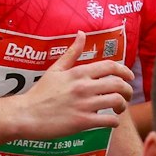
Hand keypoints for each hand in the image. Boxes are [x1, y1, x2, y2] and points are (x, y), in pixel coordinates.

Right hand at [11, 30, 134, 139]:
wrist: (26, 115)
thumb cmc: (40, 93)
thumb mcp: (55, 69)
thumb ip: (72, 52)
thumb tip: (81, 33)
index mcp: (79, 73)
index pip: (110, 66)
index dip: (125, 71)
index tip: (129, 77)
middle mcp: (84, 86)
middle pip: (118, 84)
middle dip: (128, 90)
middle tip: (127, 95)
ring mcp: (84, 104)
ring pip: (116, 101)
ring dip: (122, 105)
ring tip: (119, 109)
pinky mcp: (82, 122)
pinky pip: (108, 120)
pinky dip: (114, 121)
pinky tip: (111, 121)